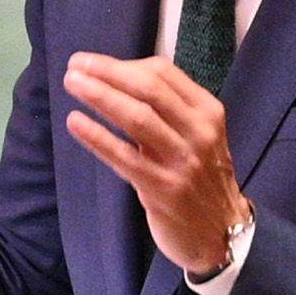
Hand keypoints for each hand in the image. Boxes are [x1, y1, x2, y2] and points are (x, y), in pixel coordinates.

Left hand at [62, 52, 248, 274]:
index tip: (92, 62)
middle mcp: (199, 132)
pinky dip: (98, 137)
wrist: (222, 232)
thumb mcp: (198, 136)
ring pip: (137, 118)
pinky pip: (125, 158)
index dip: (123, 64)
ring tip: (72, 84)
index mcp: (207, 111)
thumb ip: (169, 110)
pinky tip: (76, 123)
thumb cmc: (201, 177)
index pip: (163, 74)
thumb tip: (118, 79)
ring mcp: (183, 161)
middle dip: (108, 73)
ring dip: (100, 97)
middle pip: (148, 90)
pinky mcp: (164, 189)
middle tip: (75, 65)